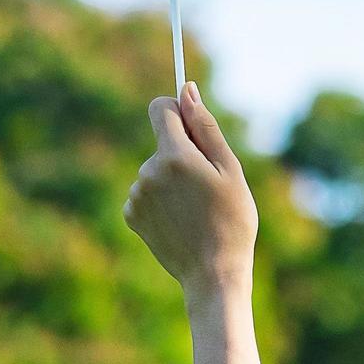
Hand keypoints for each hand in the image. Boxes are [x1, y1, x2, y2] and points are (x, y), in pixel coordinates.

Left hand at [124, 81, 258, 298]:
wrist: (213, 274)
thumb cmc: (232, 219)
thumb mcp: (229, 169)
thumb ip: (205, 127)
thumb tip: (186, 90)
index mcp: (174, 156)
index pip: (160, 108)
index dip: (178, 110)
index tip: (192, 125)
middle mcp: (148, 172)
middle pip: (164, 143)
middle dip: (184, 154)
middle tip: (208, 186)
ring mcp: (136, 195)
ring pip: (156, 169)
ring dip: (173, 179)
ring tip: (196, 208)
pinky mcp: (131, 215)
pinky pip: (147, 192)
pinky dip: (161, 199)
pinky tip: (181, 220)